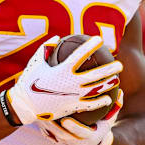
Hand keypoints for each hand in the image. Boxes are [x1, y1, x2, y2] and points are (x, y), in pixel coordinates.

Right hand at [8, 36, 122, 124]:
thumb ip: (47, 48)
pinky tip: (108, 99)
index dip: (91, 46)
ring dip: (108, 84)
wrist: (24, 106)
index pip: (80, 54)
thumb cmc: (29, 81)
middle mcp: (70, 82)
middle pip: (95, 74)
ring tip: (118, 80)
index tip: (99, 39)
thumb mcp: (36, 61)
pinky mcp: (72, 107)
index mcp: (62, 69)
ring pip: (95, 90)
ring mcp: (72, 95)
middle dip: (109, 68)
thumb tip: (58, 37)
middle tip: (120, 64)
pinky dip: (100, 102)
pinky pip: (89, 105)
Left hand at [39, 89, 123, 144]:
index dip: (73, 128)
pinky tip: (38, 117)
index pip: (81, 134)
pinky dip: (43, 128)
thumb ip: (115, 107)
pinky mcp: (59, 144)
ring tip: (40, 113)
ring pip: (53, 137)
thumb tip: (121, 93)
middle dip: (54, 126)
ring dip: (46, 126)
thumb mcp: (110, 118)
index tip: (66, 119)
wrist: (96, 142)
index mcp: (91, 138)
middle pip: (63, 136)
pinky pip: (49, 137)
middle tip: (47, 114)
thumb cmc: (102, 125)